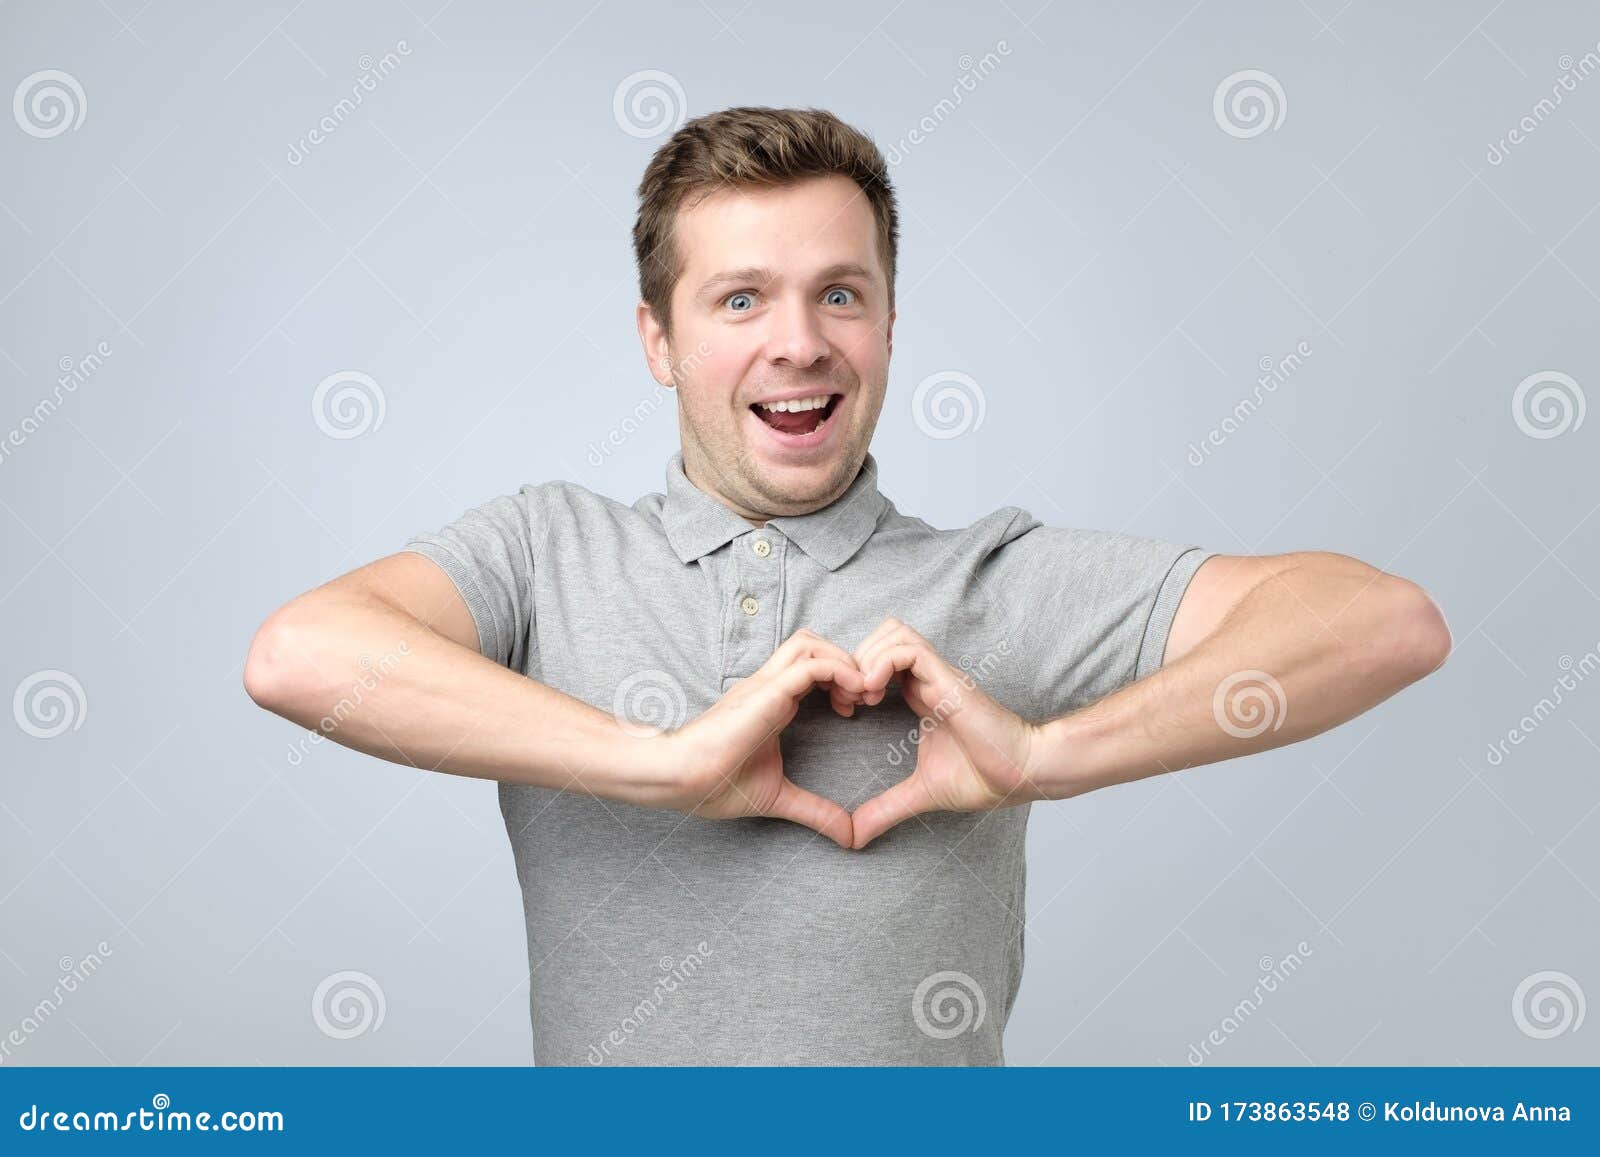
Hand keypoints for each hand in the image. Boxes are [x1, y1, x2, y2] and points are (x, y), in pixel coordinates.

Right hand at [656, 629, 866, 847]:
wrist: (681, 780)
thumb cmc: (715, 785)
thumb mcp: (779, 797)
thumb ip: (816, 811)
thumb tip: (850, 836)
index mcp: (770, 702)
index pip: (809, 666)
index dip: (839, 679)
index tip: (853, 710)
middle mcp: (768, 686)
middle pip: (812, 644)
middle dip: (845, 662)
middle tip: (863, 697)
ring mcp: (765, 685)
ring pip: (811, 644)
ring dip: (843, 661)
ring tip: (858, 693)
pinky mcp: (766, 692)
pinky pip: (809, 665)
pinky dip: (838, 670)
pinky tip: (852, 695)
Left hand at [849, 619, 1044, 848]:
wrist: (1021, 774)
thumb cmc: (983, 777)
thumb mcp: (920, 793)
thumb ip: (885, 809)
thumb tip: (854, 836)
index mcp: (920, 694)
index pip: (879, 657)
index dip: (853, 675)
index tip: (844, 709)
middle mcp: (927, 678)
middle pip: (882, 634)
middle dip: (854, 660)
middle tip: (847, 699)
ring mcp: (938, 675)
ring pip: (893, 632)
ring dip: (866, 659)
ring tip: (862, 696)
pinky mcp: (948, 680)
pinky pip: (908, 648)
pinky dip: (882, 663)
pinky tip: (874, 694)